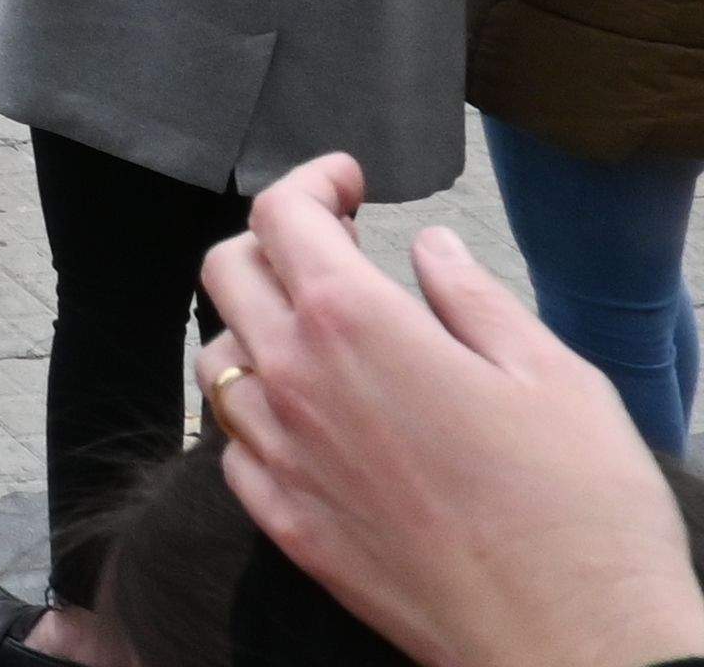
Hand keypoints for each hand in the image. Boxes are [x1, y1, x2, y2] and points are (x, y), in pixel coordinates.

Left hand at [201, 154, 703, 666]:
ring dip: (255, 326)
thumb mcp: (551, 373)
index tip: (348, 181)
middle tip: (331, 245)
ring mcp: (281, 459)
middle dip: (272, 240)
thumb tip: (427, 249)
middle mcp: (294, 383)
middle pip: (227, 273)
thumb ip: (472, 297)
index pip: (282, 216)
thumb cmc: (581, 509)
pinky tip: (310, 417)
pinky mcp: (286, 526)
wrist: (576, 645)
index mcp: (353, 325)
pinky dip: (258, 413)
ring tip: (317, 330)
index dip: (311, 181)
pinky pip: (234, 445)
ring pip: (219, 358)